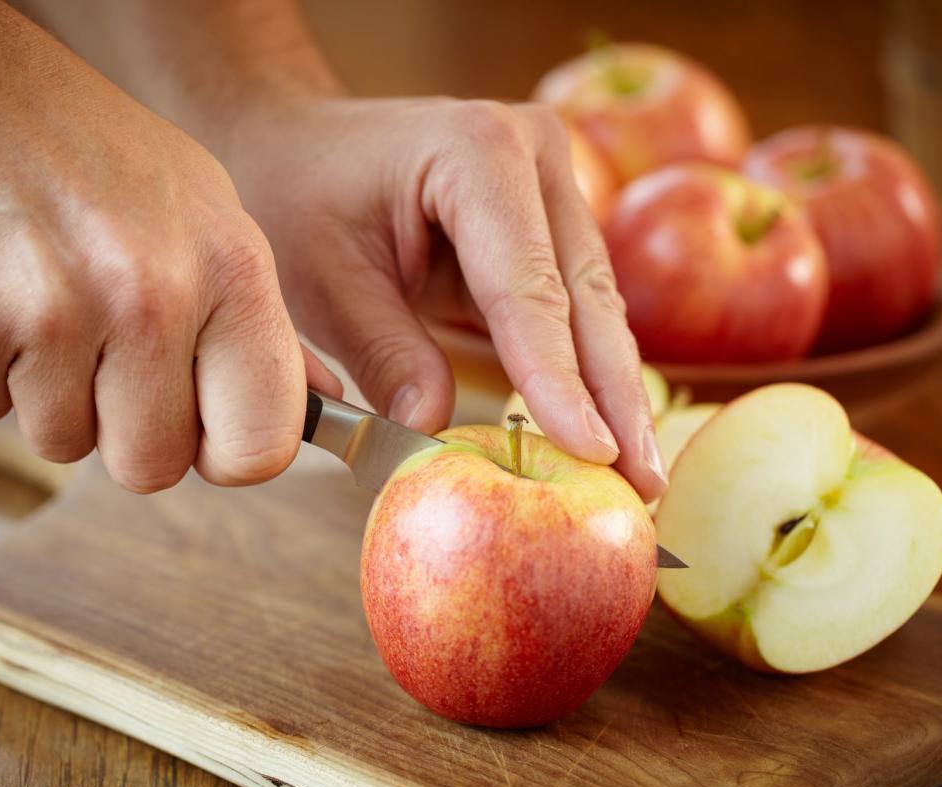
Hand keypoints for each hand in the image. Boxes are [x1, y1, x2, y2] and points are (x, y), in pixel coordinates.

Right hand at [0, 2, 338, 490]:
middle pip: (151, 467)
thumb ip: (259, 320)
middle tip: (104, 357)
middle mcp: (151, 295)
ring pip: (63, 445)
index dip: (226, 454)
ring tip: (43, 303)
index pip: (261, 446)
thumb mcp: (205, 210)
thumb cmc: (84, 147)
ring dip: (48, 395)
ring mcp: (54, 313)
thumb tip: (321, 402)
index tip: (203, 429)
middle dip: (124, 430)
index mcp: (229, 268)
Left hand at [220, 97, 667, 500]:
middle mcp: (535, 156)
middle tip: (643, 484)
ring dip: (614, 392)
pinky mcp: (552, 222)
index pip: (528, 287)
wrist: (299, 145)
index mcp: (477, 151)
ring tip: (638, 475)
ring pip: (596, 304)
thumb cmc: (301, 200)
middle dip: (614, 398)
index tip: (592, 452)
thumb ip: (382, 352)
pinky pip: (578, 305)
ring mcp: (553, 184)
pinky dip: (589, 370)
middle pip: (587, 295)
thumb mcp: (323, 280)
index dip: (559, 378)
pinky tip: (608, 432)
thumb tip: (435, 429)